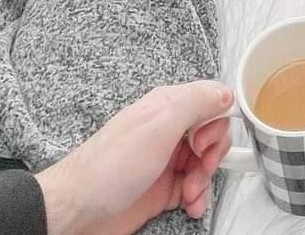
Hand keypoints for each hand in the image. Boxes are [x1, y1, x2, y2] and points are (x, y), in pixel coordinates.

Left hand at [35, 81, 232, 234]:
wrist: (78, 210)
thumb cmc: (110, 167)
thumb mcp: (159, 124)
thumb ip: (196, 101)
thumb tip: (226, 92)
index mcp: (168, 106)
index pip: (212, 101)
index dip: (217, 122)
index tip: (204, 141)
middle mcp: (168, 129)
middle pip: (212, 133)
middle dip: (213, 154)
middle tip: (199, 165)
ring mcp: (166, 159)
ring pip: (206, 162)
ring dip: (206, 180)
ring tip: (190, 194)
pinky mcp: (163, 187)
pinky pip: (195, 188)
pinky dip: (198, 197)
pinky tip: (190, 204)